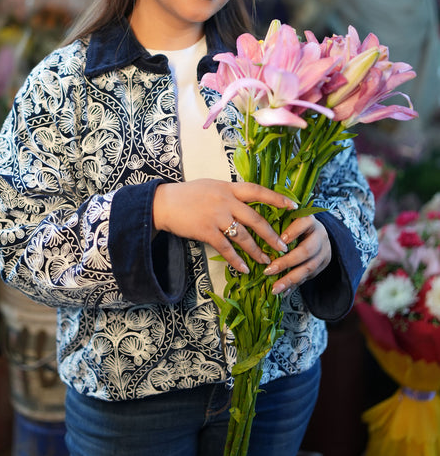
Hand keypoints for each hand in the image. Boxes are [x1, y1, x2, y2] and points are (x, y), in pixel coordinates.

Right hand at [153, 179, 296, 273]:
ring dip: (257, 251)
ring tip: (267, 261)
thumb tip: (247, 201)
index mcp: (229, 188)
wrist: (163, 203)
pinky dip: (236, 260)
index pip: (258, 191)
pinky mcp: (206, 231)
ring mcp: (216, 216)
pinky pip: (226, 249)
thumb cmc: (188, 194)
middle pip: (255, 219)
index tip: (293, 205)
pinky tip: (245, 269)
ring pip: (243, 237)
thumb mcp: (212, 186)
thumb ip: (230, 193)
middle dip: (272, 235)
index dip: (277, 198)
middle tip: (284, 247)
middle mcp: (225, 201)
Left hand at [262, 215, 331, 294]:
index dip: (293, 232)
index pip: (304, 223)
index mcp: (310, 221)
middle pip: (306, 250)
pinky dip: (294, 285)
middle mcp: (320, 236)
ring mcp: (323, 252)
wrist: (319, 233)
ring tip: (275, 288)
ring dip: (290, 279)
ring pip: (308, 267)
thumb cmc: (297, 224)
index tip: (280, 240)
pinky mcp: (322, 265)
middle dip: (286, 262)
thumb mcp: (290, 218)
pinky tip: (283, 291)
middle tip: (269, 270)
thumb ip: (279, 222)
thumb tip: (259, 231)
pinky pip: (308, 277)